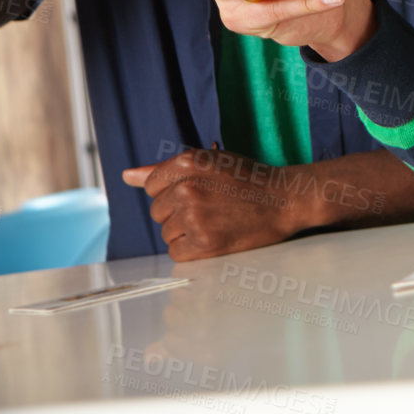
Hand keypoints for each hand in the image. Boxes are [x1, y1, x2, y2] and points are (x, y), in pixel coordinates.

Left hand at [122, 147, 302, 260]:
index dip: (173, 191)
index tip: (197, 192)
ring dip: (187, 231)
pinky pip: (176, 252)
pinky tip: (214, 236)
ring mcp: (195, 216)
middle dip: (178, 211)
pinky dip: (192, 249)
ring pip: (167, 233)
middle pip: (158, 211)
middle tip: (211, 206)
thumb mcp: (211, 162)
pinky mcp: (205, 243)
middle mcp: (187, 188)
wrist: (286, 199)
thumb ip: (165, 169)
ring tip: (216, 220)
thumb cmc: (249, 179)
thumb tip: (127, 176)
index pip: (151, 185)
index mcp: (188, 163)